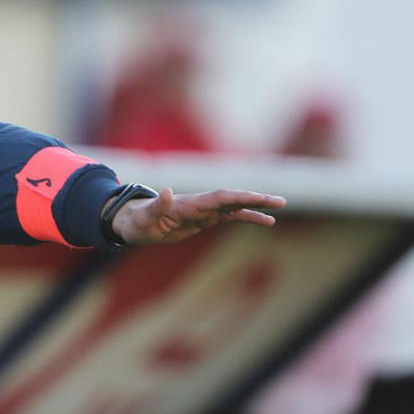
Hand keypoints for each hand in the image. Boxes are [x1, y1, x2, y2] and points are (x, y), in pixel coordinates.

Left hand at [110, 187, 286, 244]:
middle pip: (232, 198)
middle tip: (280, 201)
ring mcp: (204, 211)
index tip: (258, 198)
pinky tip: (267, 221)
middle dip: (255, 199)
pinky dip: (248, 217)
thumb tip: (165, 190)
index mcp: (189, 203)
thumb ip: (157, 204)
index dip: (238, 197)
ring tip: (279, 208)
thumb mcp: (144, 217)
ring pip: (235, 206)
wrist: (134, 224)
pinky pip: (231, 217)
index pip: (219, 198)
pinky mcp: (205, 219)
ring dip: (256, 206)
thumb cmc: (137, 221)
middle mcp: (200, 204)